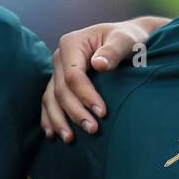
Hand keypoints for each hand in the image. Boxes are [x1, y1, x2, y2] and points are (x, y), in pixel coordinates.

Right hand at [40, 15, 168, 140]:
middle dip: (75, 112)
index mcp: (71, 43)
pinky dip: (49, 118)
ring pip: (51, 99)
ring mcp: (57, 70)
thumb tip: (99, 64)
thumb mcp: (127, 40)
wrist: (127, 40)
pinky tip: (52, 134)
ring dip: (59, 120)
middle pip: (61, 90)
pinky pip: (48, 101)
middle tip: (93, 130)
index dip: (86, 96)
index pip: (73, 76)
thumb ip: (114, 50)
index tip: (103, 113)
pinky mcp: (58, 82)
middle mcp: (59, 57)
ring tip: (70, 139)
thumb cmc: (129, 39)